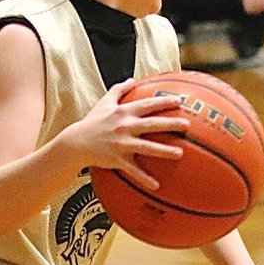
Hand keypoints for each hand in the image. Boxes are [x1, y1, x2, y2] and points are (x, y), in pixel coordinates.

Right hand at [73, 78, 190, 191]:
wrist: (76, 143)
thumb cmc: (92, 122)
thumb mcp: (104, 102)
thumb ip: (119, 90)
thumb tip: (132, 79)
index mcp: (123, 113)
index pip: (147, 105)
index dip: (164, 101)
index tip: (179, 101)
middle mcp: (125, 127)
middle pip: (152, 124)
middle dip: (170, 124)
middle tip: (187, 125)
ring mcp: (122, 144)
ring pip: (147, 148)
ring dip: (164, 151)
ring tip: (180, 153)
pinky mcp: (118, 160)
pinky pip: (133, 170)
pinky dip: (144, 178)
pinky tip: (156, 185)